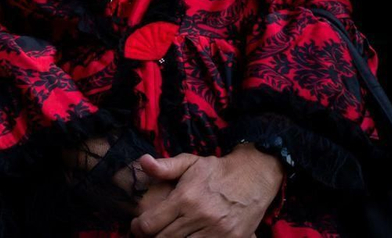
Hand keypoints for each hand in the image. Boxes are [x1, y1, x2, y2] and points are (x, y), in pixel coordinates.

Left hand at [129, 146, 283, 237]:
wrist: (254, 177)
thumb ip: (164, 166)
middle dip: (154, 237)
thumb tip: (143, 161)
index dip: (139, 228)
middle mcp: (199, 216)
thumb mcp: (189, 162)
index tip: (137, 226)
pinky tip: (188, 237)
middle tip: (152, 233)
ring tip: (170, 234)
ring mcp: (217, 231)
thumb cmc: (216, 171)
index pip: (151, 224)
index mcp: (185, 198)